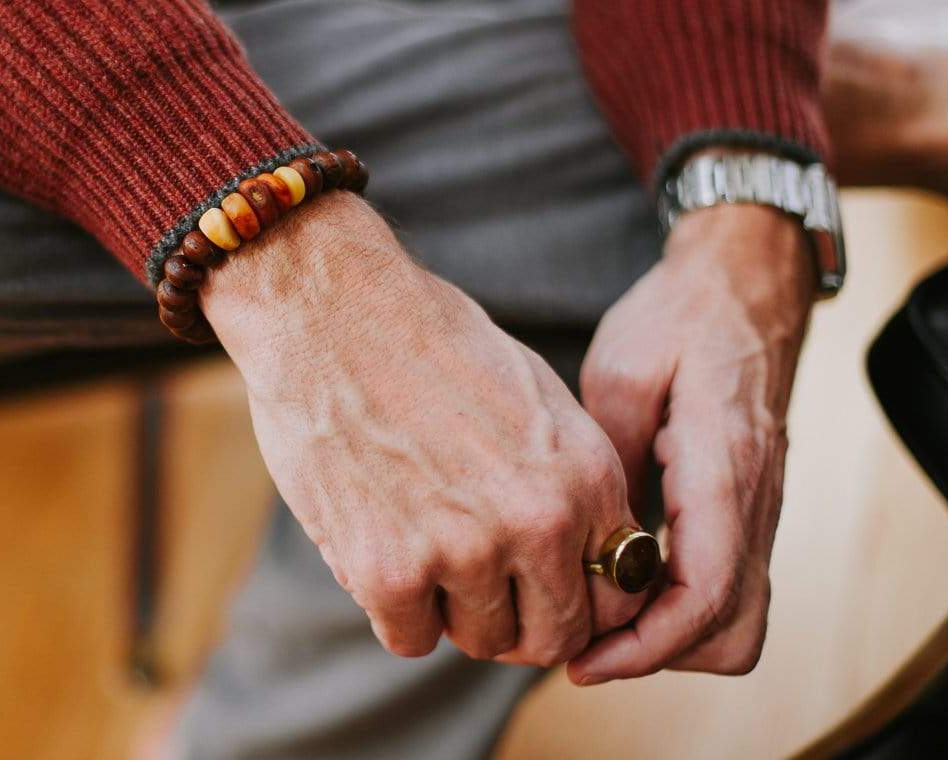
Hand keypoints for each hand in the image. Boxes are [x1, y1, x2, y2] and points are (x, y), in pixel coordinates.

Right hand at [200, 193, 647, 663]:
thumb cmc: (427, 339)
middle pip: (552, 637)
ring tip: (419, 544)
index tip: (540, 590)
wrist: (332, 308)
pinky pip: (409, 638)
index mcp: (586, 476)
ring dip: (450, 609)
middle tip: (476, 588)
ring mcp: (465, 551)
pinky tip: (377, 544)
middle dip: (517, 621)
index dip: (577, 602)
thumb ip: (569, 481)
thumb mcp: (536, 397)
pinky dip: (393, 608)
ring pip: (478, 640)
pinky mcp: (390, 571)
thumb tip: (582, 551)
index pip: (616, 597)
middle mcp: (539, 521)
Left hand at [568, 202, 815, 683]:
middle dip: (658, 655)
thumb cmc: (680, 316)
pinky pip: (728, 584)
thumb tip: (589, 542)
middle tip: (582, 640)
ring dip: (672, 637)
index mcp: (723, 469)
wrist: (742, 281)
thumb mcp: (620, 374)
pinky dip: (681, 607)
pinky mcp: (745, 507)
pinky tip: (621, 581)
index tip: (585, 659)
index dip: (645, 647)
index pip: (705, 595)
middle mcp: (753, 502)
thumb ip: (609, 462)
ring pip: (737, 619)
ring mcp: (757, 509)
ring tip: (596, 615)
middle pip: (732, 632)